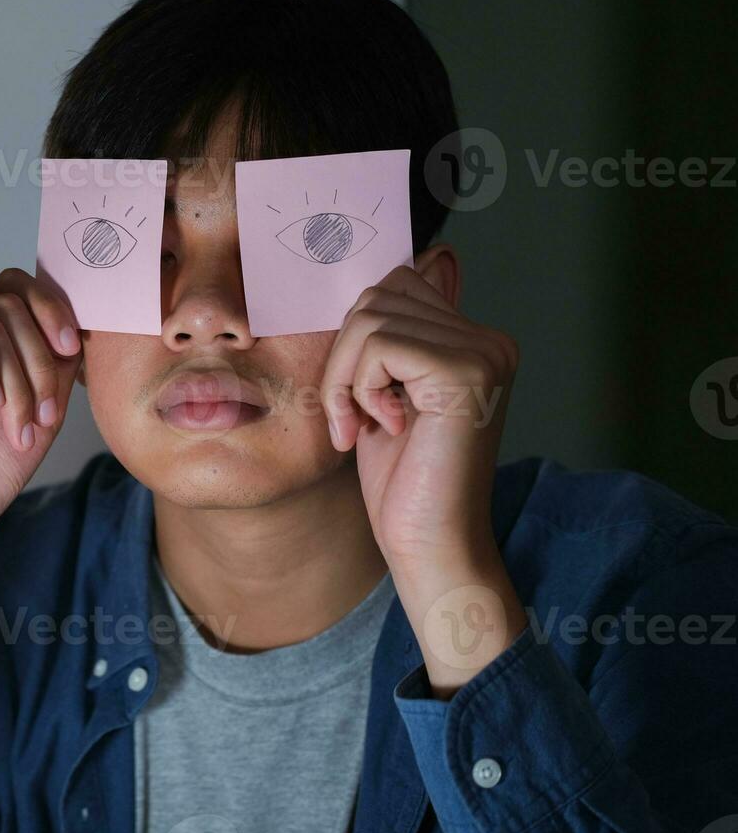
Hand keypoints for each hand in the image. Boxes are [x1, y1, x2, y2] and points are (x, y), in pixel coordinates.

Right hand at [0, 267, 81, 550]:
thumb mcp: (41, 404)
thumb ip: (55, 356)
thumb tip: (79, 312)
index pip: (10, 287)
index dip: (48, 307)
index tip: (72, 349)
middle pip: (5, 306)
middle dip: (39, 360)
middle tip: (45, 415)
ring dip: (18, 380)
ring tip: (21, 428)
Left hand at [320, 263, 524, 693]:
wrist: (430, 543)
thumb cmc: (403, 481)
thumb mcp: (383, 395)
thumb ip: (382, 344)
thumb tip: (364, 292)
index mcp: (474, 342)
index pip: (393, 288)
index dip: (355, 342)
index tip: (357, 400)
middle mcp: (488, 341)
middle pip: (377, 297)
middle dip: (344, 358)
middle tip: (351, 417)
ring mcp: (483, 353)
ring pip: (370, 318)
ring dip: (345, 376)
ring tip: (363, 425)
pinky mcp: (465, 372)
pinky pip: (377, 344)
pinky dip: (357, 387)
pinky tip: (383, 428)